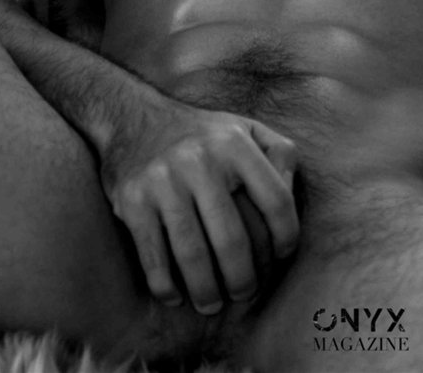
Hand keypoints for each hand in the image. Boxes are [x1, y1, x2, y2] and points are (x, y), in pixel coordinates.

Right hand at [100, 95, 298, 314]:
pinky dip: (166, 285)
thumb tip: (290, 199)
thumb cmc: (204, 135)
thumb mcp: (247, 129)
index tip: (282, 255)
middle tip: (245, 294)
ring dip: (206, 290)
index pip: (276, 200)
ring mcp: (164, 180)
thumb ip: (280, 155)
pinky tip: (176, 296)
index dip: (286, 235)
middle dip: (243, 278)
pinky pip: (153, 257)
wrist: (134, 119)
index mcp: (234, 143)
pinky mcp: (133, 200)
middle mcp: (200, 159)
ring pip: (192, 255)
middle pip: (232, 239)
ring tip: (213, 304)